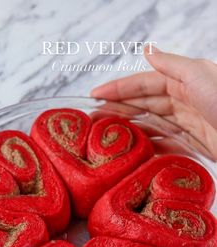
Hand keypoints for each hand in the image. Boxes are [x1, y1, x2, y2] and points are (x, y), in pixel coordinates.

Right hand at [91, 48, 216, 158]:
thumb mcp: (198, 75)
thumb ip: (171, 65)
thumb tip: (147, 51)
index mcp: (183, 81)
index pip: (144, 83)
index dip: (119, 88)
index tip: (95, 95)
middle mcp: (184, 101)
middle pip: (145, 104)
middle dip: (120, 109)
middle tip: (95, 118)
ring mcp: (187, 124)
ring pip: (152, 124)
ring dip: (131, 128)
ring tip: (108, 135)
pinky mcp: (194, 145)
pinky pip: (166, 144)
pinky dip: (149, 146)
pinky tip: (134, 150)